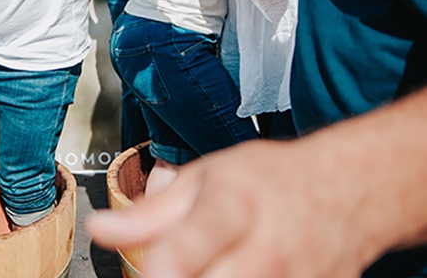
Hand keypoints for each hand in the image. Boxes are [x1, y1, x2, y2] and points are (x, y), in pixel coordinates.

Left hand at [86, 139, 374, 277]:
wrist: (347, 190)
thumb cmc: (269, 180)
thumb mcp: (205, 178)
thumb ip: (150, 213)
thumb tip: (100, 229)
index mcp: (234, 206)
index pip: (196, 241)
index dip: (167, 264)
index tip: (151, 270)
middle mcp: (267, 250)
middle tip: (163, 270)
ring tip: (200, 267)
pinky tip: (227, 272)